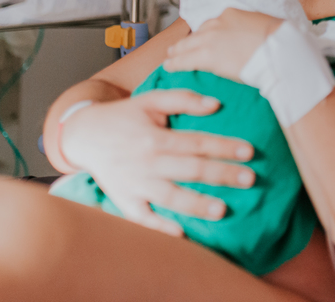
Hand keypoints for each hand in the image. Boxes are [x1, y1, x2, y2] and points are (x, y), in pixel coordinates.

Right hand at [60, 90, 256, 235]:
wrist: (84, 135)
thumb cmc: (124, 116)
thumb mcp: (150, 100)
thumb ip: (183, 99)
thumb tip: (216, 104)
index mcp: (155, 137)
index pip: (196, 143)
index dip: (223, 147)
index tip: (249, 152)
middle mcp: (146, 163)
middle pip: (190, 170)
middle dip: (221, 175)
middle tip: (250, 180)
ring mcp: (135, 185)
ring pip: (170, 198)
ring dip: (196, 205)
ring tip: (222, 211)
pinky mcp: (124, 201)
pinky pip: (143, 219)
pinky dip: (160, 228)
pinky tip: (182, 235)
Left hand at [163, 8, 284, 80]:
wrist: (278, 49)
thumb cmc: (279, 41)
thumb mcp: (264, 26)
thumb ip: (252, 30)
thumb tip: (253, 39)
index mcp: (232, 13)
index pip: (213, 23)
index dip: (208, 33)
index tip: (206, 39)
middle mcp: (218, 22)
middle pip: (197, 33)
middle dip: (188, 41)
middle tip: (178, 48)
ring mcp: (210, 38)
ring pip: (187, 45)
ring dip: (177, 51)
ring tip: (170, 57)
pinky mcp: (207, 56)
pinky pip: (184, 60)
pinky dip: (175, 63)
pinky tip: (169, 67)